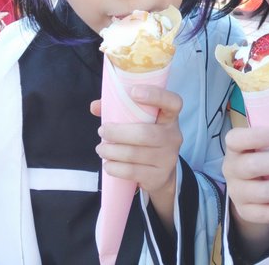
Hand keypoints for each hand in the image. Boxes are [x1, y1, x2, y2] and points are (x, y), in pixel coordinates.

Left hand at [92, 85, 182, 228]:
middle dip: (118, 132)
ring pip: (134, 154)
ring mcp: (168, 158)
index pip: (173, 102)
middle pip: (145, 133)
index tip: (133, 92)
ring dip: (112, 151)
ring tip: (101, 149)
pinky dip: (115, 168)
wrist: (162, 173)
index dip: (155, 95)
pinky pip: (132, 172)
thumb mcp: (140, 122)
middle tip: (102, 130)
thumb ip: (119, 110)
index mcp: (169, 117)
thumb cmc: (146, 138)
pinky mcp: (159, 176)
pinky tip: (108, 165)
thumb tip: (95, 106)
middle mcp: (173, 136)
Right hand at [222, 126, 268, 256]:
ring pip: (263, 192)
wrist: (249, 187)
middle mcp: (231, 168)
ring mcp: (237, 192)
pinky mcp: (246, 212)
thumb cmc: (265, 157)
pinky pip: (267, 214)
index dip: (259, 136)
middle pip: (253, 165)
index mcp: (235, 146)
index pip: (237, 138)